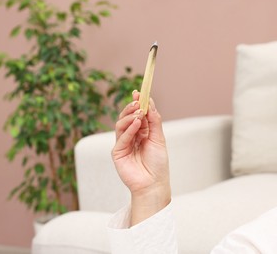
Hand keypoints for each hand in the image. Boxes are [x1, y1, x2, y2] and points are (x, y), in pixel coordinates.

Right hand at [112, 91, 170, 224]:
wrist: (154, 183)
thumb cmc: (158, 163)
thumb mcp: (159, 139)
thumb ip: (154, 121)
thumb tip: (150, 103)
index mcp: (142, 132)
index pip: (137, 114)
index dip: (138, 103)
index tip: (139, 92)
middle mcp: (131, 136)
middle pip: (127, 117)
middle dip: (131, 107)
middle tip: (137, 100)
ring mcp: (123, 144)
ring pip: (121, 124)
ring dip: (129, 116)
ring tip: (138, 112)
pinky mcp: (117, 152)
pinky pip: (121, 137)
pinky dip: (128, 128)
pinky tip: (136, 123)